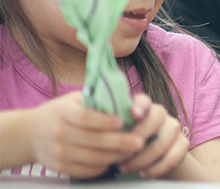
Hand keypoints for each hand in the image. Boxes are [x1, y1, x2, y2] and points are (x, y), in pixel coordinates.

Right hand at [27, 91, 143, 177]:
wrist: (29, 134)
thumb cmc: (58, 114)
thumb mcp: (71, 100)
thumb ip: (94, 101)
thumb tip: (125, 103)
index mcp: (62, 112)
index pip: (85, 117)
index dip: (104, 121)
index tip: (122, 121)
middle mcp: (58, 132)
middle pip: (93, 140)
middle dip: (120, 142)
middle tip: (139, 142)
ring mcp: (58, 152)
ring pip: (93, 158)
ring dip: (116, 156)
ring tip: (131, 152)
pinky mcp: (60, 167)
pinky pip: (86, 170)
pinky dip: (103, 167)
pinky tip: (114, 160)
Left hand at [118, 94, 188, 177]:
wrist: (154, 157)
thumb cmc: (128, 143)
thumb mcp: (120, 134)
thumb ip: (114, 129)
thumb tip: (99, 131)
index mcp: (143, 108)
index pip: (143, 100)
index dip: (140, 105)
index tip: (133, 114)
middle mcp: (161, 114)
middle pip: (154, 120)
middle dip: (137, 139)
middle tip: (121, 155)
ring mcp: (174, 128)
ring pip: (161, 142)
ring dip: (141, 159)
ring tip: (126, 168)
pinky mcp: (183, 143)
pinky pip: (172, 157)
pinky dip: (156, 168)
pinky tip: (143, 173)